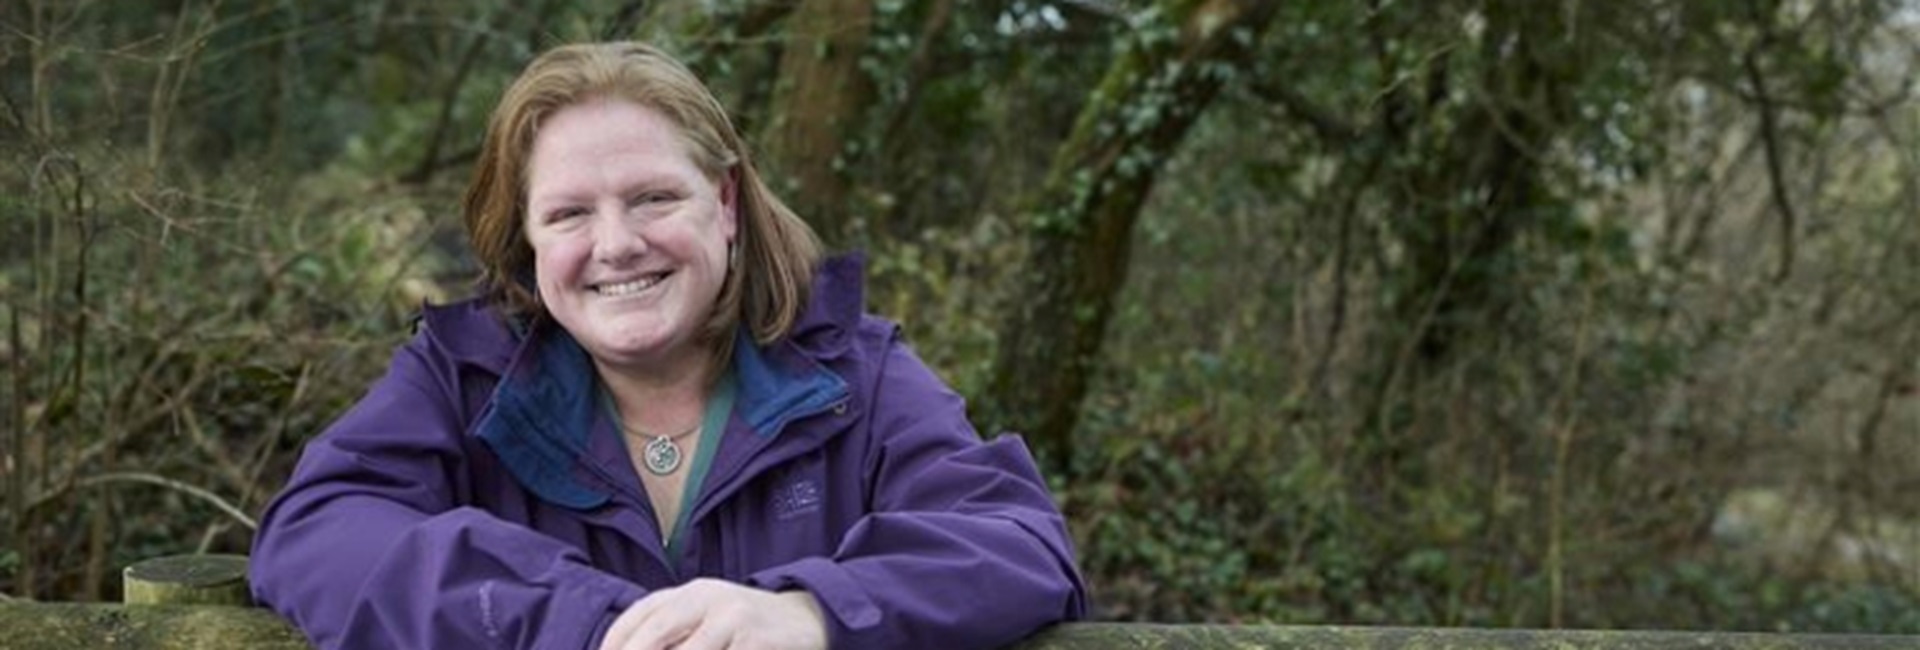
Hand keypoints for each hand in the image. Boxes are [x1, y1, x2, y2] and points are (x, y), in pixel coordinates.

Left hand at [598, 578, 827, 649]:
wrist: (807, 619)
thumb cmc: (745, 626)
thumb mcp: (708, 619)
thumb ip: (674, 631)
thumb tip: (627, 649)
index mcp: (691, 593)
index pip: (641, 614)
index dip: (615, 642)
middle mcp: (708, 598)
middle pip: (655, 629)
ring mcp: (733, 616)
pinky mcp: (755, 638)